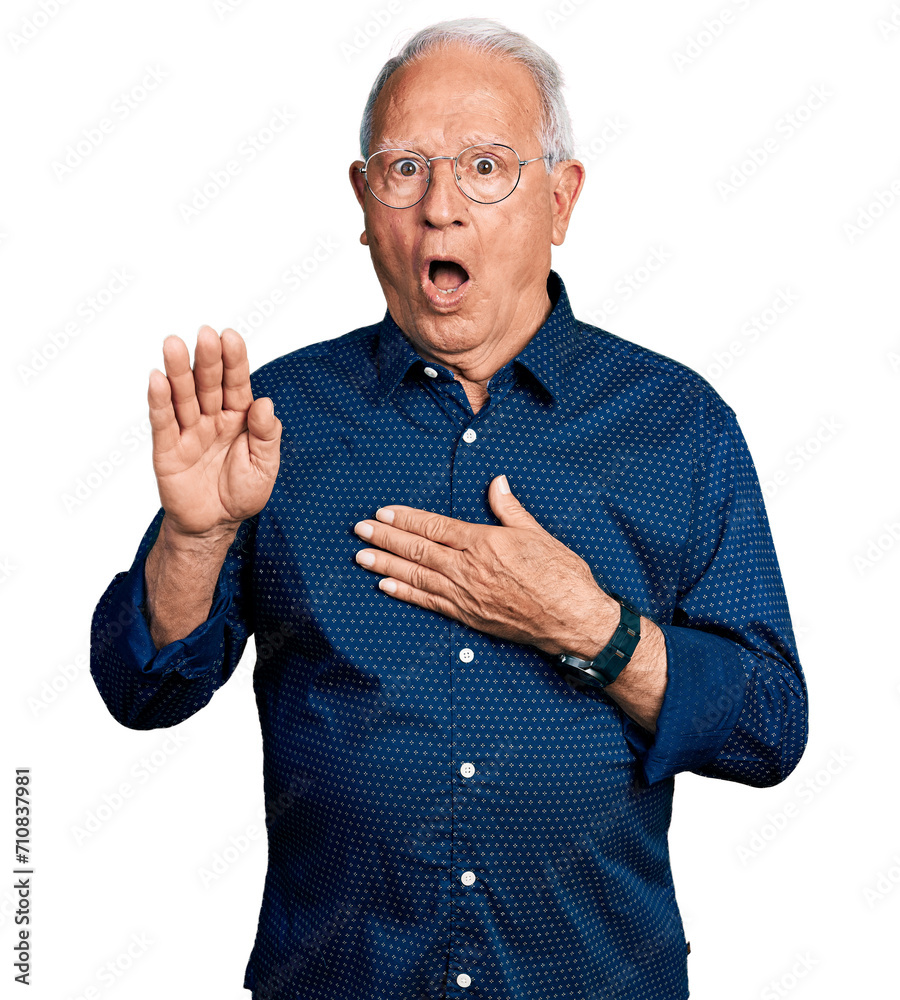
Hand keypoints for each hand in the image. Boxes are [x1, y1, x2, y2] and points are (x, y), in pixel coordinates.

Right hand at [148, 326, 281, 537]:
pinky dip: (159, 401)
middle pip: (208, 383)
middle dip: (207, 359)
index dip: (234, 360)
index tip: (230, 337)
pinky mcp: (167, 448)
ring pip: (183, 396)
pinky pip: (163, 422)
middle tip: (205, 334)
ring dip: (177, 370)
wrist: (214, 525)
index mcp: (239, 417)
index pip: (236, 383)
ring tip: (173, 345)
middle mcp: (212, 417)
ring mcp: (188, 430)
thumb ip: (266, 435)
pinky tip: (157, 379)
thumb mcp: (264, 467)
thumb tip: (265, 402)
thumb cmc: (242, 493)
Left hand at [352, 474, 616, 657]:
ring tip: (362, 557)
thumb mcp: (538, 534)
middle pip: (419, 550)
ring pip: (418, 576)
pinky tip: (386, 586)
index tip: (383, 513)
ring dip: (387, 565)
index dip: (406, 519)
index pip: (436, 527)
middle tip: (359, 530)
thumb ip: (510, 509)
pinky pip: (430, 603)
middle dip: (386, 539)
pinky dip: (406, 594)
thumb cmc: (562, 576)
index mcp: (485, 543)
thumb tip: (497, 483)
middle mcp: (469, 569)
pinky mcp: (469, 617)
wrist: (574, 620)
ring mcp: (466, 595)